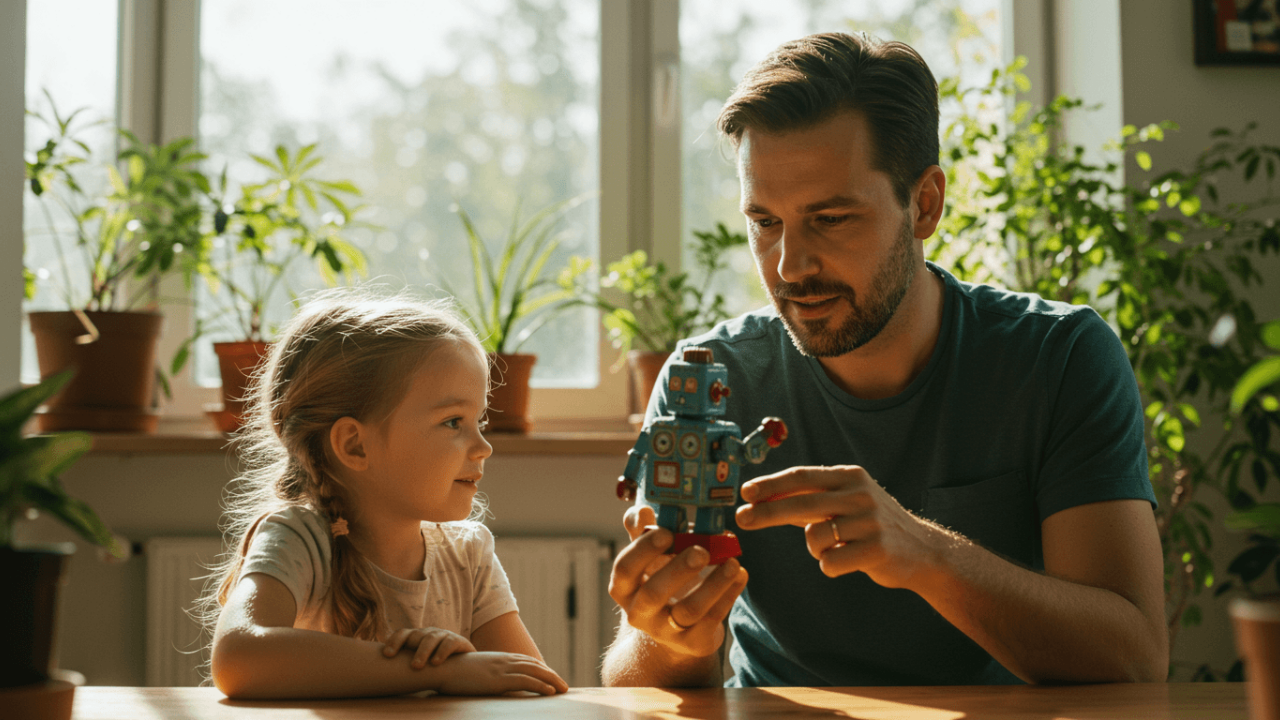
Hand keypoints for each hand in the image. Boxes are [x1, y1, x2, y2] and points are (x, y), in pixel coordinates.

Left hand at [382, 627, 475, 668]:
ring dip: (423, 651)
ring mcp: (443, 635)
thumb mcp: (419, 660)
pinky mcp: (458, 640)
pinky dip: (442, 652)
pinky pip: (449, 643)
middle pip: (416, 636)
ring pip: (431, 638)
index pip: (403, 633)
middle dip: (410, 649)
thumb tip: (378, 670)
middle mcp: (428, 633)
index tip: (387, 654)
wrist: (463, 664)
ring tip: (417, 666)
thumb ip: (403, 661)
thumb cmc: (434, 664)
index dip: (394, 641)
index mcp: (417, 636)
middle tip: (406, 665)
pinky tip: (436, 663)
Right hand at [436, 651, 567, 695]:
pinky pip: (525, 681)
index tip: (552, 677)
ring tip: (564, 689)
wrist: (442, 667)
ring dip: (552, 681)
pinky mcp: (499, 679)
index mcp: (498, 658)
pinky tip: (550, 691)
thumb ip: (485, 673)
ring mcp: (502, 669)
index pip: (526, 661)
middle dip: (551, 675)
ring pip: (535, 672)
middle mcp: (504, 660)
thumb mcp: (473, 671)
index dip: (541, 669)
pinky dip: (540, 685)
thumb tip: (489, 680)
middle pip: (534, 665)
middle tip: (564, 686)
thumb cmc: (453, 671)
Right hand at [607, 504, 748, 658]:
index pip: (625, 569)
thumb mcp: (648, 559)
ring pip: (688, 610)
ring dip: (713, 585)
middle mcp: (639, 613)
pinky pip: (712, 620)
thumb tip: (642, 510)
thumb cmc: (660, 581)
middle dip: (678, 570)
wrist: (673, 633)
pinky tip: (740, 574)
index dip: (643, 550)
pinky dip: (728, 595)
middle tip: (701, 551)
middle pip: (654, 593)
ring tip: (732, 563)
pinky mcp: (692, 643)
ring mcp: (666, 631)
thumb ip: (642, 533)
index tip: (666, 532)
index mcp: (624, 588)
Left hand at [735, 465, 941, 588]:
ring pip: (814, 537)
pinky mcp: (877, 550)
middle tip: (742, 519)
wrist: (923, 551)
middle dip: (767, 512)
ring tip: (836, 548)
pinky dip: (830, 565)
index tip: (745, 492)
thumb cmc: (871, 525)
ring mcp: (870, 521)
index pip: (802, 477)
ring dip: (815, 548)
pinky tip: (848, 562)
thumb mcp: (844, 502)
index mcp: (850, 477)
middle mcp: (860, 494)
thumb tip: (762, 498)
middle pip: (801, 503)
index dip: (771, 484)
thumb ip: (807, 500)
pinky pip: (830, 562)